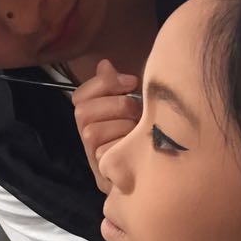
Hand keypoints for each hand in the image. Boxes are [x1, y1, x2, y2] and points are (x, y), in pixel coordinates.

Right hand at [72, 59, 141, 193]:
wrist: (160, 173)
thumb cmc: (148, 133)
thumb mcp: (136, 105)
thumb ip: (116, 86)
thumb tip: (104, 64)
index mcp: (94, 117)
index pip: (80, 96)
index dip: (103, 84)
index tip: (132, 81)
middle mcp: (87, 136)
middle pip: (83, 112)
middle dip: (115, 105)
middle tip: (137, 110)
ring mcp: (93, 158)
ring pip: (91, 133)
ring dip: (121, 127)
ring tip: (139, 131)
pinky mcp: (102, 177)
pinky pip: (105, 155)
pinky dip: (123, 148)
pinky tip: (139, 148)